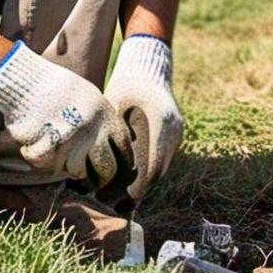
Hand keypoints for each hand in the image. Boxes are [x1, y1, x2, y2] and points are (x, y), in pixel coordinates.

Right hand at [0, 42, 129, 186]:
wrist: (24, 80)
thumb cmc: (55, 88)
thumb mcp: (89, 97)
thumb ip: (102, 122)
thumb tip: (115, 149)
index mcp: (104, 113)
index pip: (124, 147)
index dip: (123, 162)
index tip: (119, 170)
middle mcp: (91, 128)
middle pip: (107, 168)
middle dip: (101, 177)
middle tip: (93, 179)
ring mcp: (70, 141)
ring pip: (76, 171)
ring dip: (68, 165)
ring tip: (56, 149)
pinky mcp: (47, 150)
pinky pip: (50, 168)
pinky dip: (41, 160)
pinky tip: (36, 144)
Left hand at [104, 34, 183, 201]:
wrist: (147, 68)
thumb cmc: (125, 84)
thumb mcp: (114, 106)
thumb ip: (110, 134)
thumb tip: (96, 167)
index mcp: (161, 123)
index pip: (153, 167)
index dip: (137, 189)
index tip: (119, 201)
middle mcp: (173, 130)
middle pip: (158, 171)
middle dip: (138, 190)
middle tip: (116, 204)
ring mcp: (176, 132)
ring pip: (161, 167)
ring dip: (143, 182)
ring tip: (120, 197)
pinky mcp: (173, 132)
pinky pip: (162, 157)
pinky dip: (148, 170)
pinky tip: (130, 180)